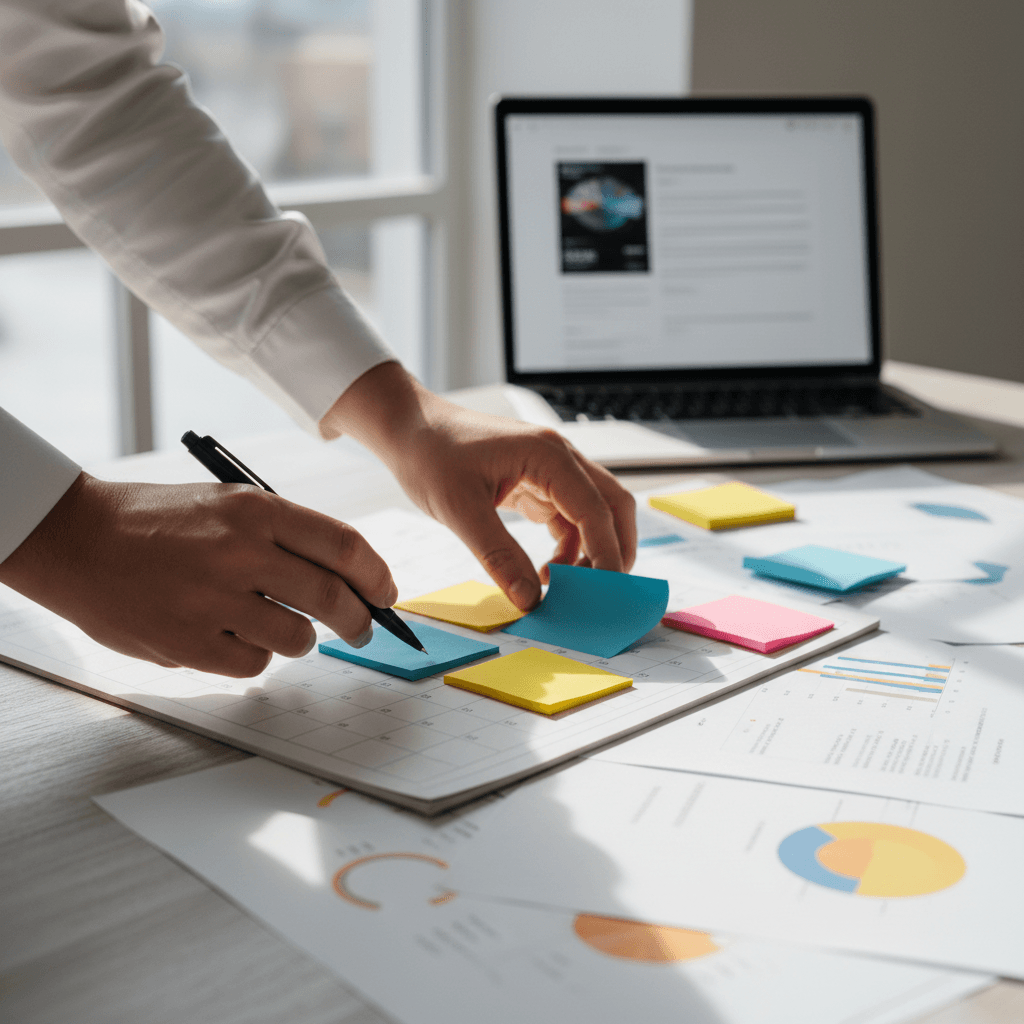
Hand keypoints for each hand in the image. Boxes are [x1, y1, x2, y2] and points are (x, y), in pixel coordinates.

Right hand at [0, 473, 396, 676]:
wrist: (77, 539)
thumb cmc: (160, 521)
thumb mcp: (229, 505)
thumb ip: (286, 537)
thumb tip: (349, 578)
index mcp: (257, 511)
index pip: (345, 546)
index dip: (376, 576)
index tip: (385, 594)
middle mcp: (240, 553)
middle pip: (333, 598)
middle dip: (359, 621)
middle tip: (362, 630)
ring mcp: (213, 600)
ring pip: (298, 639)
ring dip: (301, 639)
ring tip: (278, 626)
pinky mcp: (188, 643)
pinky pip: (254, 665)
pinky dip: (254, 657)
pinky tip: (233, 636)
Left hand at [321, 363, 636, 609]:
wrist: (409, 429)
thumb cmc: (431, 454)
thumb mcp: (460, 510)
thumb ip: (498, 556)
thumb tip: (529, 599)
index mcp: (547, 454)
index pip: (596, 509)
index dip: (606, 554)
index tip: (605, 594)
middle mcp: (559, 458)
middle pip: (613, 506)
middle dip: (615, 551)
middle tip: (601, 595)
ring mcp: (551, 470)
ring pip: (594, 514)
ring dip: (591, 552)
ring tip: (564, 589)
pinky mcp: (537, 484)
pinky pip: (569, 519)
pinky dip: (569, 548)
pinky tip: (547, 573)